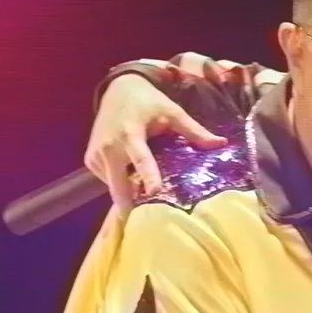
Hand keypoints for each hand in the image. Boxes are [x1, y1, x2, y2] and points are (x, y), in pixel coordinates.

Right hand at [84, 74, 226, 213]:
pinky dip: (120, 183)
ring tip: (146, 195)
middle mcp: (109, 147)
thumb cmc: (149, 102)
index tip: (154, 193)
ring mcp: (96, 155)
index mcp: (130, 134)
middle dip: (132, 204)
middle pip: (119, 185)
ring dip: (129, 193)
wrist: (118, 90)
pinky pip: (108, 181)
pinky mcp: (90, 160)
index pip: (141, 160)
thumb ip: (194, 131)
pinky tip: (132, 177)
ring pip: (114, 187)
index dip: (149, 177)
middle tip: (150, 222)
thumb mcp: (173, 112)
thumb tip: (221, 144)